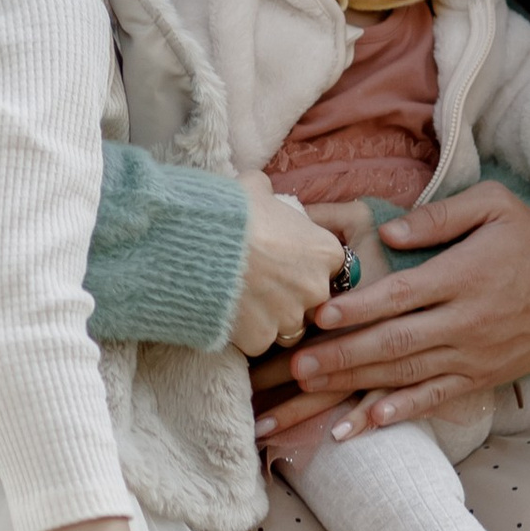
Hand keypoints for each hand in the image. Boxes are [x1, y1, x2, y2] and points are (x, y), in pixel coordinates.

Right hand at [227, 174, 347, 355]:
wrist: (196, 243)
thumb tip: (262, 191)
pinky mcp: (261, 339)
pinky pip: (259, 341)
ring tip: (247, 302)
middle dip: (294, 294)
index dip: (309, 263)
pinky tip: (228, 314)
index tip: (288, 260)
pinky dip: (246, 333)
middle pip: (314, 299)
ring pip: (290, 326)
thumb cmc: (231, 211)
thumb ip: (269, 194)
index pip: (333, 265)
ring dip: (274, 317)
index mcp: (325, 251)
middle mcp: (316, 288)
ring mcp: (289, 317)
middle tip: (264, 282)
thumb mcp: (255, 188)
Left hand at [256, 184, 529, 438]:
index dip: (358, 306)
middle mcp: (465, 321)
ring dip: (356, 383)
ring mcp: (473, 354)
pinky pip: (436, 398)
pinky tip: (368, 421)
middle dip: (341, 354)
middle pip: (394, 342)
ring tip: (310, 390)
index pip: (401, 295)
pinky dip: (402, 411)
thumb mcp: (493, 205)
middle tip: (295, 365)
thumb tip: (388, 230)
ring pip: (406, 373)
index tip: (318, 314)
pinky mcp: (481, 377)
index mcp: (462, 276)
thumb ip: (439, 216)